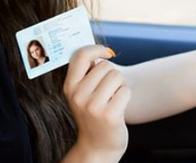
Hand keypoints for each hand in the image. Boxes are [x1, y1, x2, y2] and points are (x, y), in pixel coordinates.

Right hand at [64, 45, 130, 162]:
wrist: (98, 146)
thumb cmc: (93, 113)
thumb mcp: (82, 93)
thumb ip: (86, 73)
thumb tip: (99, 50)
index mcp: (69, 87)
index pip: (80, 56)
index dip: (96, 49)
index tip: (106, 53)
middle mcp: (78, 96)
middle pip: (105, 66)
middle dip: (112, 74)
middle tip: (108, 91)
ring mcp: (93, 107)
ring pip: (117, 76)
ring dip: (120, 85)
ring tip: (113, 98)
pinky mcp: (109, 115)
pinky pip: (125, 90)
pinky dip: (125, 96)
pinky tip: (118, 107)